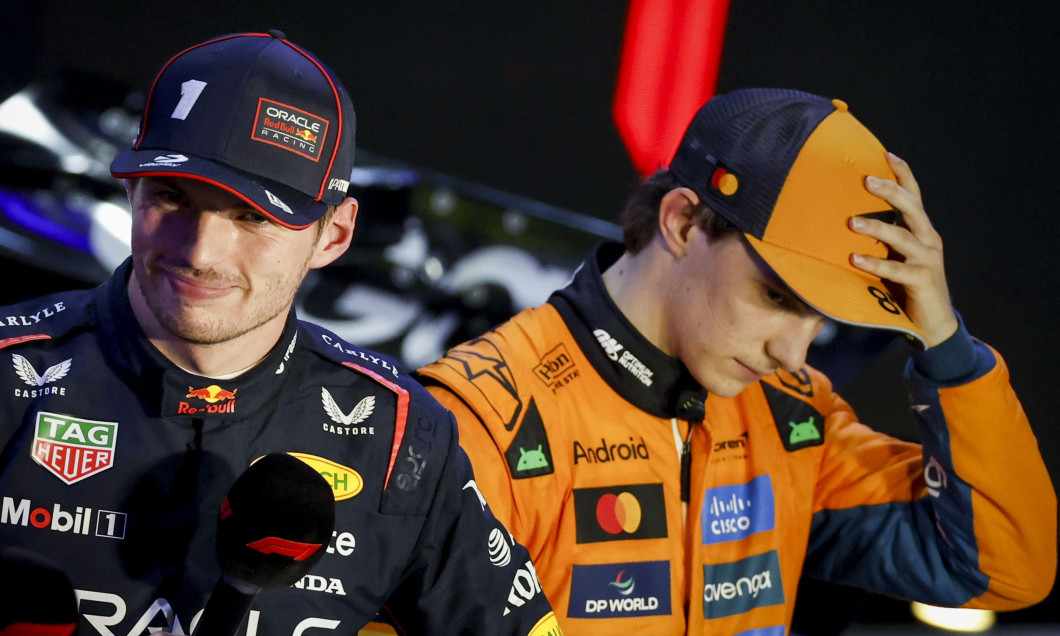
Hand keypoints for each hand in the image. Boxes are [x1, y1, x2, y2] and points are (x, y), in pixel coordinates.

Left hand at [849, 152, 958, 348]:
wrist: (933, 323)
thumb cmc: (907, 286)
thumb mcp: (895, 257)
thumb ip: (881, 240)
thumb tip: (846, 221)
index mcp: (921, 230)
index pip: (914, 196)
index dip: (903, 175)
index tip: (886, 155)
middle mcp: (928, 240)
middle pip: (912, 208)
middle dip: (890, 192)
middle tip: (866, 180)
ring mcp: (927, 260)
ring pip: (903, 237)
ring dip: (876, 227)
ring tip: (851, 222)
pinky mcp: (922, 281)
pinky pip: (897, 270)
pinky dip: (875, 263)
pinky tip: (854, 259)